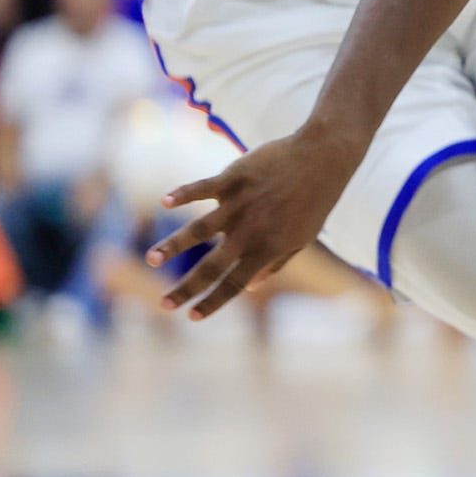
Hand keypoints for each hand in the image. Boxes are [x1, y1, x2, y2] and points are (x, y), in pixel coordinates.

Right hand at [144, 125, 361, 319]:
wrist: (324, 158)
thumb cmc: (314, 200)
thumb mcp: (302, 237)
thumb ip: (276, 263)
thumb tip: (250, 287)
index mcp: (267, 249)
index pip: (234, 284)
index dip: (212, 302)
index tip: (191, 318)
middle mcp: (250, 231)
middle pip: (212, 266)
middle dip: (186, 288)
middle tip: (163, 305)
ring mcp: (240, 205)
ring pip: (199, 230)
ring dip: (173, 245)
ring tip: (151, 259)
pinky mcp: (233, 179)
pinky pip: (202, 188)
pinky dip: (183, 194)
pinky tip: (164, 202)